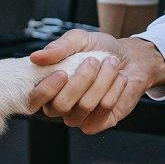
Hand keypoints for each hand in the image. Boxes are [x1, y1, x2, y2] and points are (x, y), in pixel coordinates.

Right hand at [27, 29, 164, 133]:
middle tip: (94, 61)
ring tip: (111, 63)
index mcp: (47, 88)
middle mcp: (59, 107)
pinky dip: (115, 88)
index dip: (45, 90)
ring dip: (103, 79)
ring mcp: (78, 117)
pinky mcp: (98, 123)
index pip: (34, 101)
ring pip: (85, 105)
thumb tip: (35, 58)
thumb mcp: (78, 40)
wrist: (130, 59)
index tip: (62, 73)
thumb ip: (58, 48)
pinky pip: (104, 109)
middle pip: (61, 105)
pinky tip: (119, 78)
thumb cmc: (99, 50)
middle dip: (82, 80)